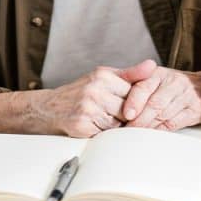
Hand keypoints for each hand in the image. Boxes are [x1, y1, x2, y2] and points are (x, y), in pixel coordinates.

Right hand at [37, 60, 157, 137]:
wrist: (49, 108)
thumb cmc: (80, 93)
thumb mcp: (104, 77)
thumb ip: (130, 74)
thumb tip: (152, 66)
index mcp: (103, 76)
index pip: (134, 93)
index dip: (132, 102)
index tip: (126, 104)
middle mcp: (95, 90)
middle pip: (128, 110)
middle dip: (124, 115)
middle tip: (111, 113)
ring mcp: (88, 108)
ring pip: (118, 124)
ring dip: (113, 126)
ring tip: (100, 119)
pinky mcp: (82, 125)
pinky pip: (105, 134)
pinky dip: (102, 133)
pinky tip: (93, 126)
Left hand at [121, 66, 200, 130]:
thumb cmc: (172, 85)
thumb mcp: (155, 79)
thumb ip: (136, 86)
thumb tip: (114, 102)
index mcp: (159, 74)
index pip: (144, 87)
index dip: (134, 101)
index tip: (126, 115)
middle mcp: (174, 83)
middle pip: (154, 104)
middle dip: (140, 120)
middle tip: (127, 131)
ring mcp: (185, 97)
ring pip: (164, 115)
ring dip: (148, 127)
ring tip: (136, 135)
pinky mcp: (194, 110)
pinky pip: (175, 123)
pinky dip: (161, 131)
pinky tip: (152, 136)